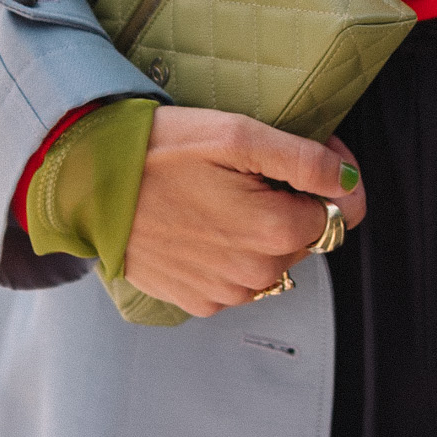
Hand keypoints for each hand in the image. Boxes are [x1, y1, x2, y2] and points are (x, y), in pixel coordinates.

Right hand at [123, 108, 366, 317]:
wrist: (87, 187)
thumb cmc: (160, 152)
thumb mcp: (238, 135)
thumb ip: (306, 160)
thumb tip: (349, 183)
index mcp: (275, 231)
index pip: (335, 211)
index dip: (321, 179)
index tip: (291, 159)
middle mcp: (257, 273)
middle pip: (304, 236)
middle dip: (287, 205)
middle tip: (242, 174)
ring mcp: (226, 293)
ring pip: (271, 260)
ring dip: (258, 231)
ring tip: (216, 197)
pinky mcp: (198, 302)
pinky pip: (237, 279)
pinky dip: (229, 253)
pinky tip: (199, 225)